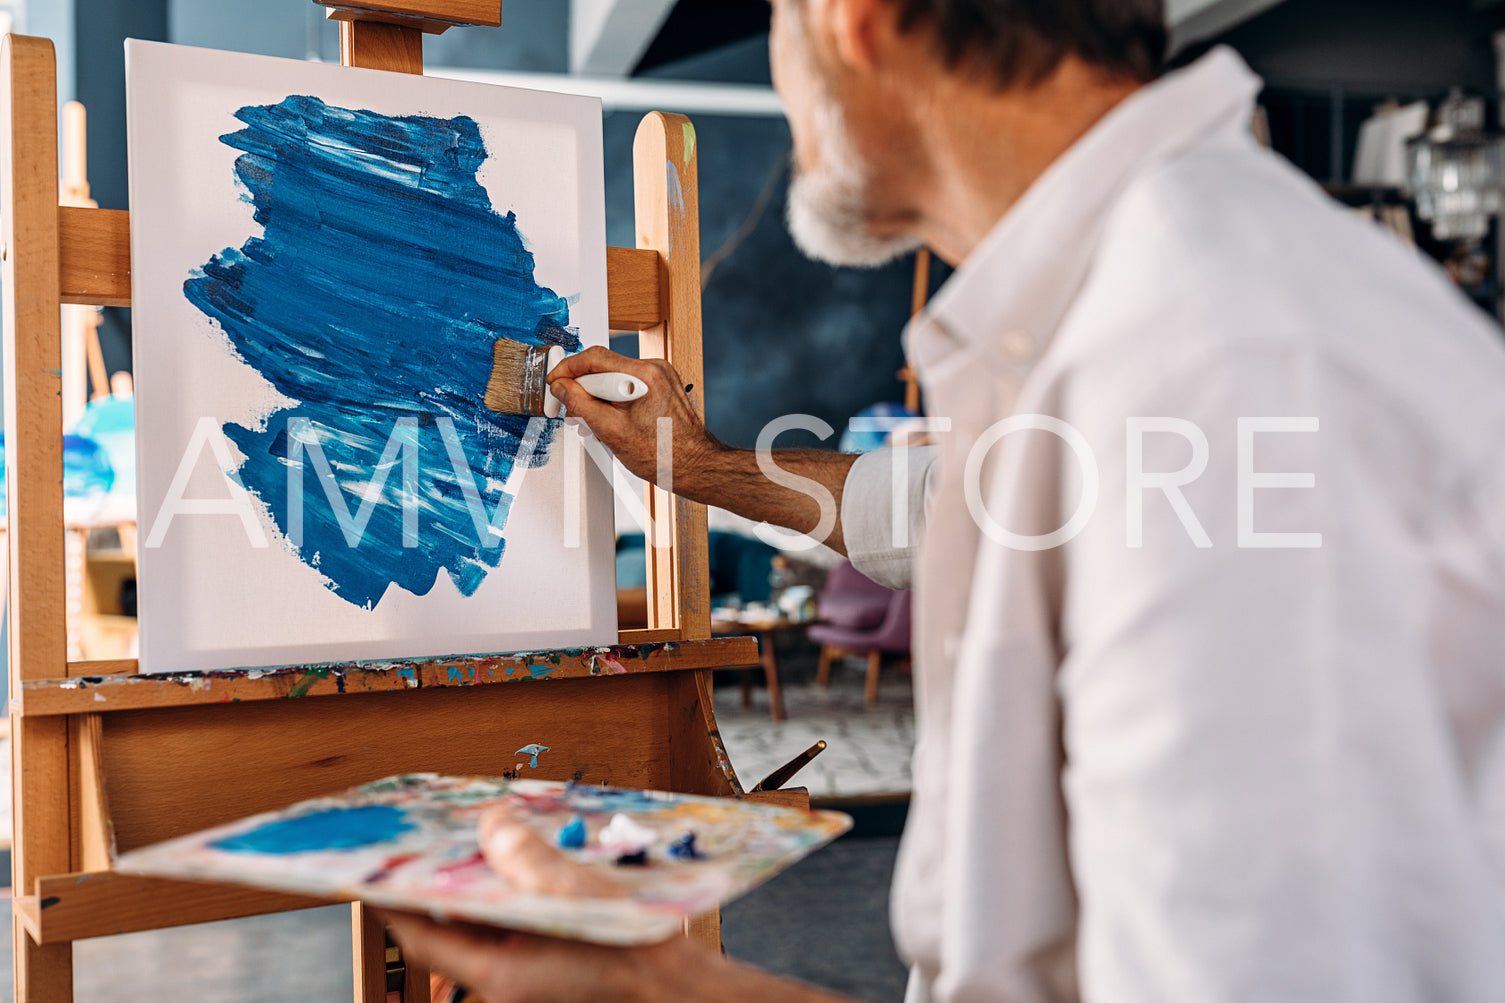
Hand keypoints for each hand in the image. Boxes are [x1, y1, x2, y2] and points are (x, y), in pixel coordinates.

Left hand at [384, 808, 859, 1002]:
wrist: (686, 998)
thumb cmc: (639, 956)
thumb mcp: (579, 896)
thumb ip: (529, 859)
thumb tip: (490, 825)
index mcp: (500, 974)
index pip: (422, 935)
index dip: (396, 898)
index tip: (374, 864)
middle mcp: (508, 984)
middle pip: (454, 930)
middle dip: (443, 884)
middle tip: (433, 839)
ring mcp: (532, 982)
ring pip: (489, 929)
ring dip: (485, 888)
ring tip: (484, 842)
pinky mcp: (554, 974)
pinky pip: (520, 932)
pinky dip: (517, 901)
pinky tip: (533, 869)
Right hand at [547, 347, 723, 491]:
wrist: (694, 466)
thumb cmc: (663, 455)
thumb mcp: (611, 432)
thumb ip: (581, 405)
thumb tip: (562, 387)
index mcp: (644, 375)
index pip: (594, 357)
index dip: (567, 369)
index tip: (554, 382)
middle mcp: (654, 368)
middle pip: (603, 366)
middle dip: (583, 389)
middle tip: (572, 411)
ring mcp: (660, 376)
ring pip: (614, 377)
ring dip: (598, 397)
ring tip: (594, 423)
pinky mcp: (661, 385)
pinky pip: (627, 384)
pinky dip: (614, 400)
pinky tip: (612, 421)